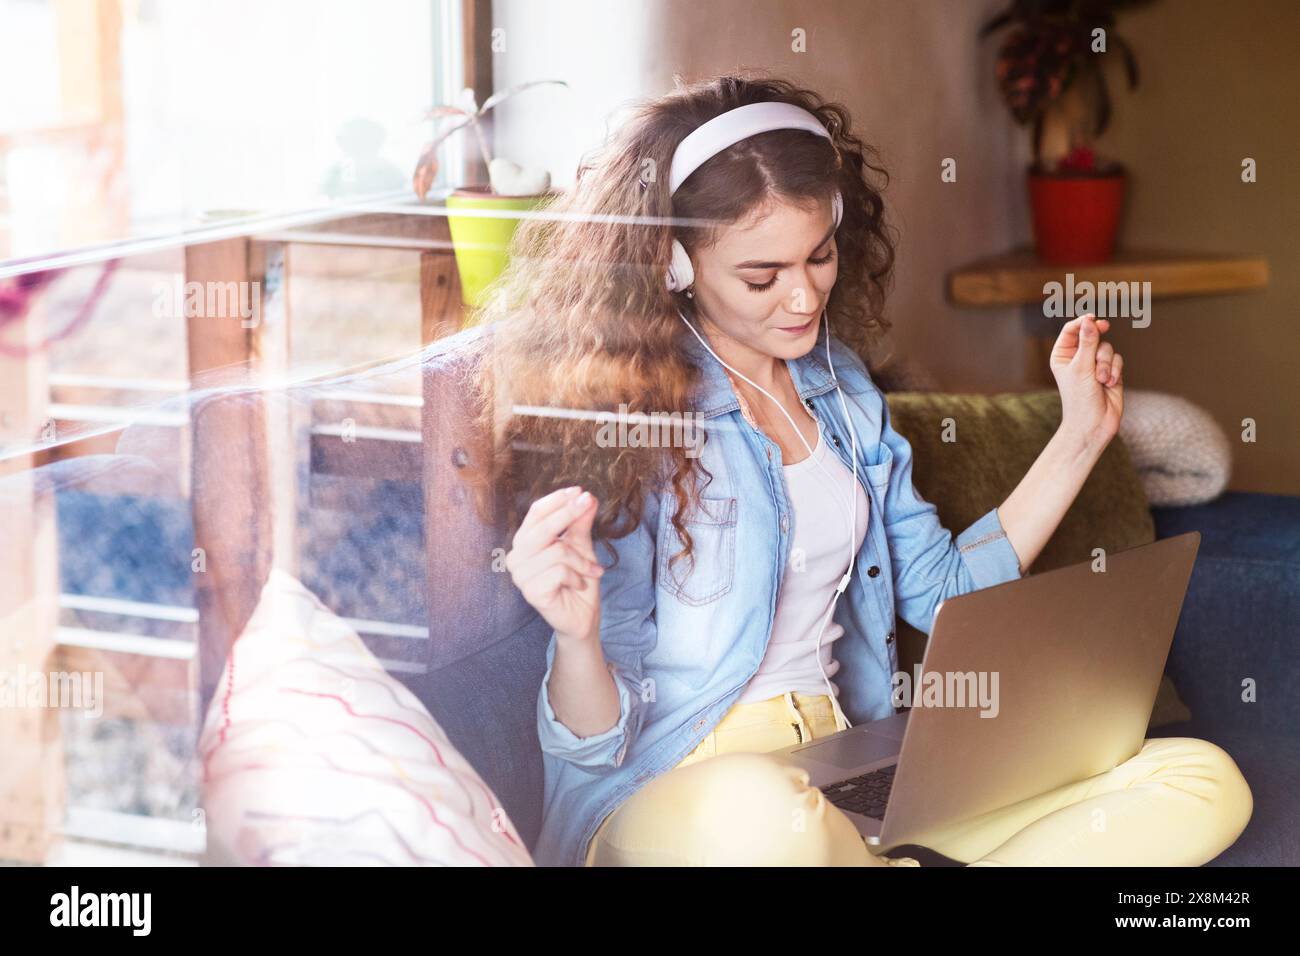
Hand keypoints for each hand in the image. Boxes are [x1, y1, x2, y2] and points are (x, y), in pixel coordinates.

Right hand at [505, 486, 603, 642]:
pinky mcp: (530, 592)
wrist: (582, 615)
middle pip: (542, 527)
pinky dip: (577, 577)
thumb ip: (580, 523)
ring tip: (589, 570)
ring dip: (581, 560)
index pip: (535, 513)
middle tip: (588, 503)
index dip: (558, 500)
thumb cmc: (578, 580)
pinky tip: (579, 584)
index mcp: (525, 542)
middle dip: (568, 513)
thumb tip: (587, 497)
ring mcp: (521, 576)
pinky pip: (559, 572)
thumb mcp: (582, 546)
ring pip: (556, 551)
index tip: (581, 491)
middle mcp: (517, 557)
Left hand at [1049, 312, 1123, 449]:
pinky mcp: (1110, 372)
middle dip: (1097, 341)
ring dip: (1106, 363)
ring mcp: (1095, 365)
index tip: (1092, 318)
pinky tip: (1109, 384)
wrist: (1093, 424)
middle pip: (1092, 335)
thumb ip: (1087, 343)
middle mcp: (1078, 358)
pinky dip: (1115, 370)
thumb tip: (1089, 320)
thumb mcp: (1082, 367)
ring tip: (1101, 379)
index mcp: (1062, 355)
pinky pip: (1117, 359)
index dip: (1082, 322)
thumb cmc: (1080, 398)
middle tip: (1104, 326)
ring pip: (1107, 348)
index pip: (1071, 330)